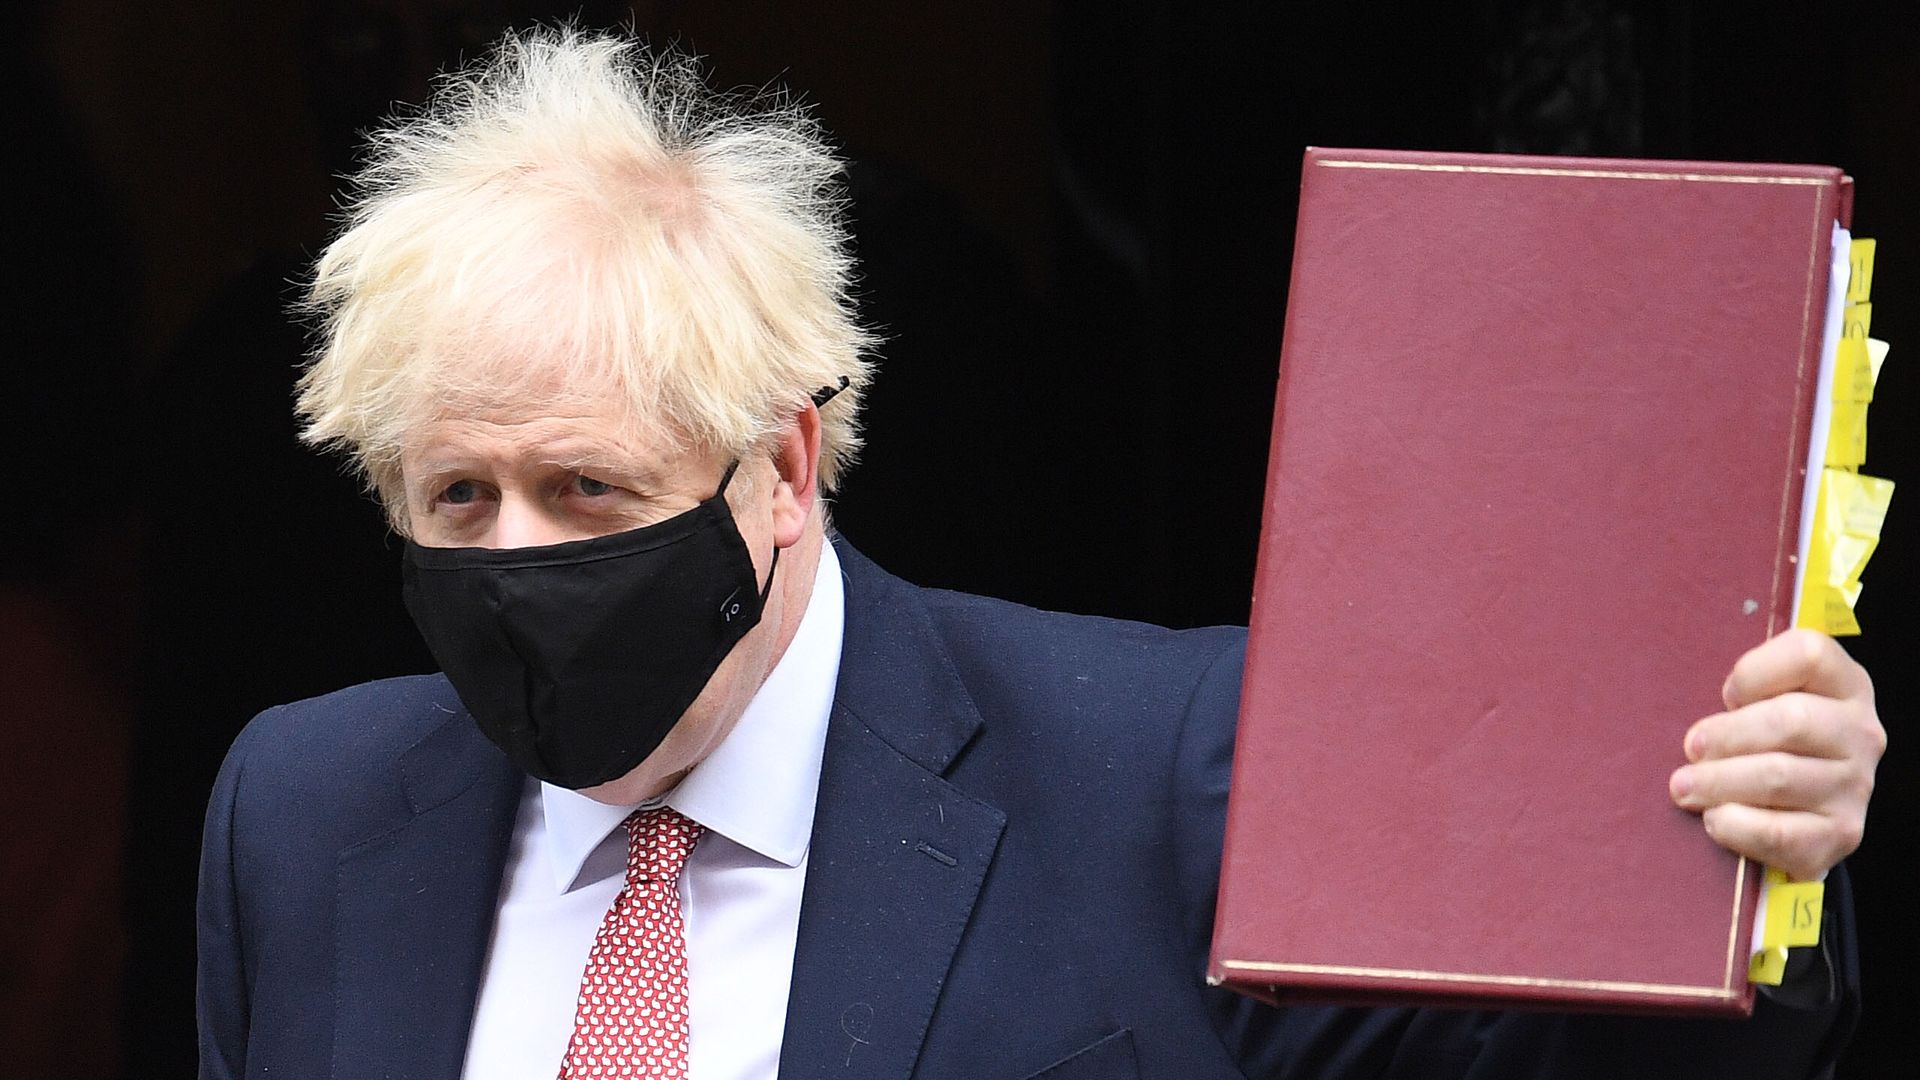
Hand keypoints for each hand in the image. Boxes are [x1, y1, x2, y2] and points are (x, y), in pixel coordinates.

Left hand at [1668, 629, 1883, 880]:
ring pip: (1779, 777)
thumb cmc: (1763, 741)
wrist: (1797, 813)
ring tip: (1684, 787)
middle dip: (1727, 734)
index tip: (1725, 694)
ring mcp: (1855, 786)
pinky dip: (1737, 825)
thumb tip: (1688, 714)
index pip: (1810, 654)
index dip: (1756, 670)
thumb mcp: (1761, 701)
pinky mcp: (1840, 835)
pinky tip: (1714, 819)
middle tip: (1690, 748)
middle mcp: (1861, 733)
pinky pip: (1779, 833)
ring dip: (1720, 781)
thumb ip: (1740, 692)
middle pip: (1791, 720)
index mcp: (1845, 685)